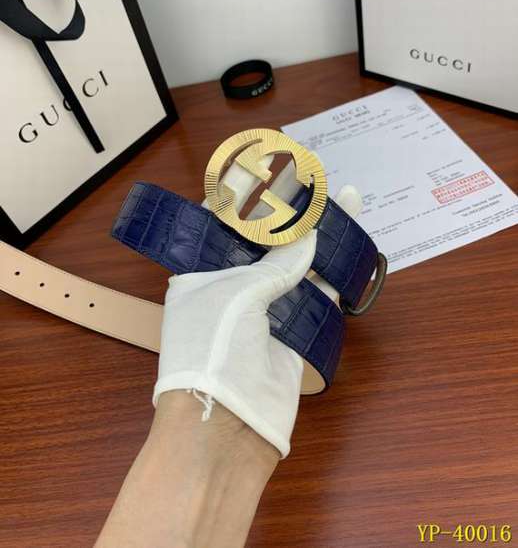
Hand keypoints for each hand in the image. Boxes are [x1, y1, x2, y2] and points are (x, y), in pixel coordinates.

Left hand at [154, 158, 362, 457]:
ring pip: (296, 262)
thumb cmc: (211, 350)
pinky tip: (349, 243)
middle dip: (288, 210)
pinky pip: (316, 293)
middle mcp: (230, 287)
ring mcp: (265, 308)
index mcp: (199, 274)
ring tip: (340, 197)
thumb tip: (310, 235)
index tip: (266, 169)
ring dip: (318, 234)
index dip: (244, 197)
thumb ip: (276, 263)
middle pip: (264, 240)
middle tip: (312, 176)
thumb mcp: (236, 295)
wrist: (226, 426)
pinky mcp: (294, 330)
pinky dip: (333, 270)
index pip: (221, 224)